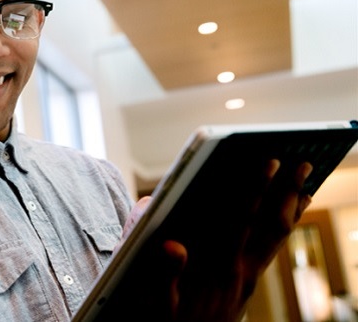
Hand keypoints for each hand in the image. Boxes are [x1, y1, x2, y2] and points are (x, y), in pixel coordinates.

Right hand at [174, 159, 312, 320]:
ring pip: (276, 236)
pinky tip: (289, 212)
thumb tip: (172, 246)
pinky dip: (284, 226)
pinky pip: (272, 248)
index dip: (255, 191)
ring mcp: (247, 276)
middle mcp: (239, 270)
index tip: (268, 164)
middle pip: (270, 224)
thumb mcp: (160, 303)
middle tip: (302, 163)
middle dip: (286, 192)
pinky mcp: (247, 282)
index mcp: (218, 268)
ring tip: (305, 183)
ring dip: (291, 207)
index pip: (241, 221)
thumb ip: (166, 274)